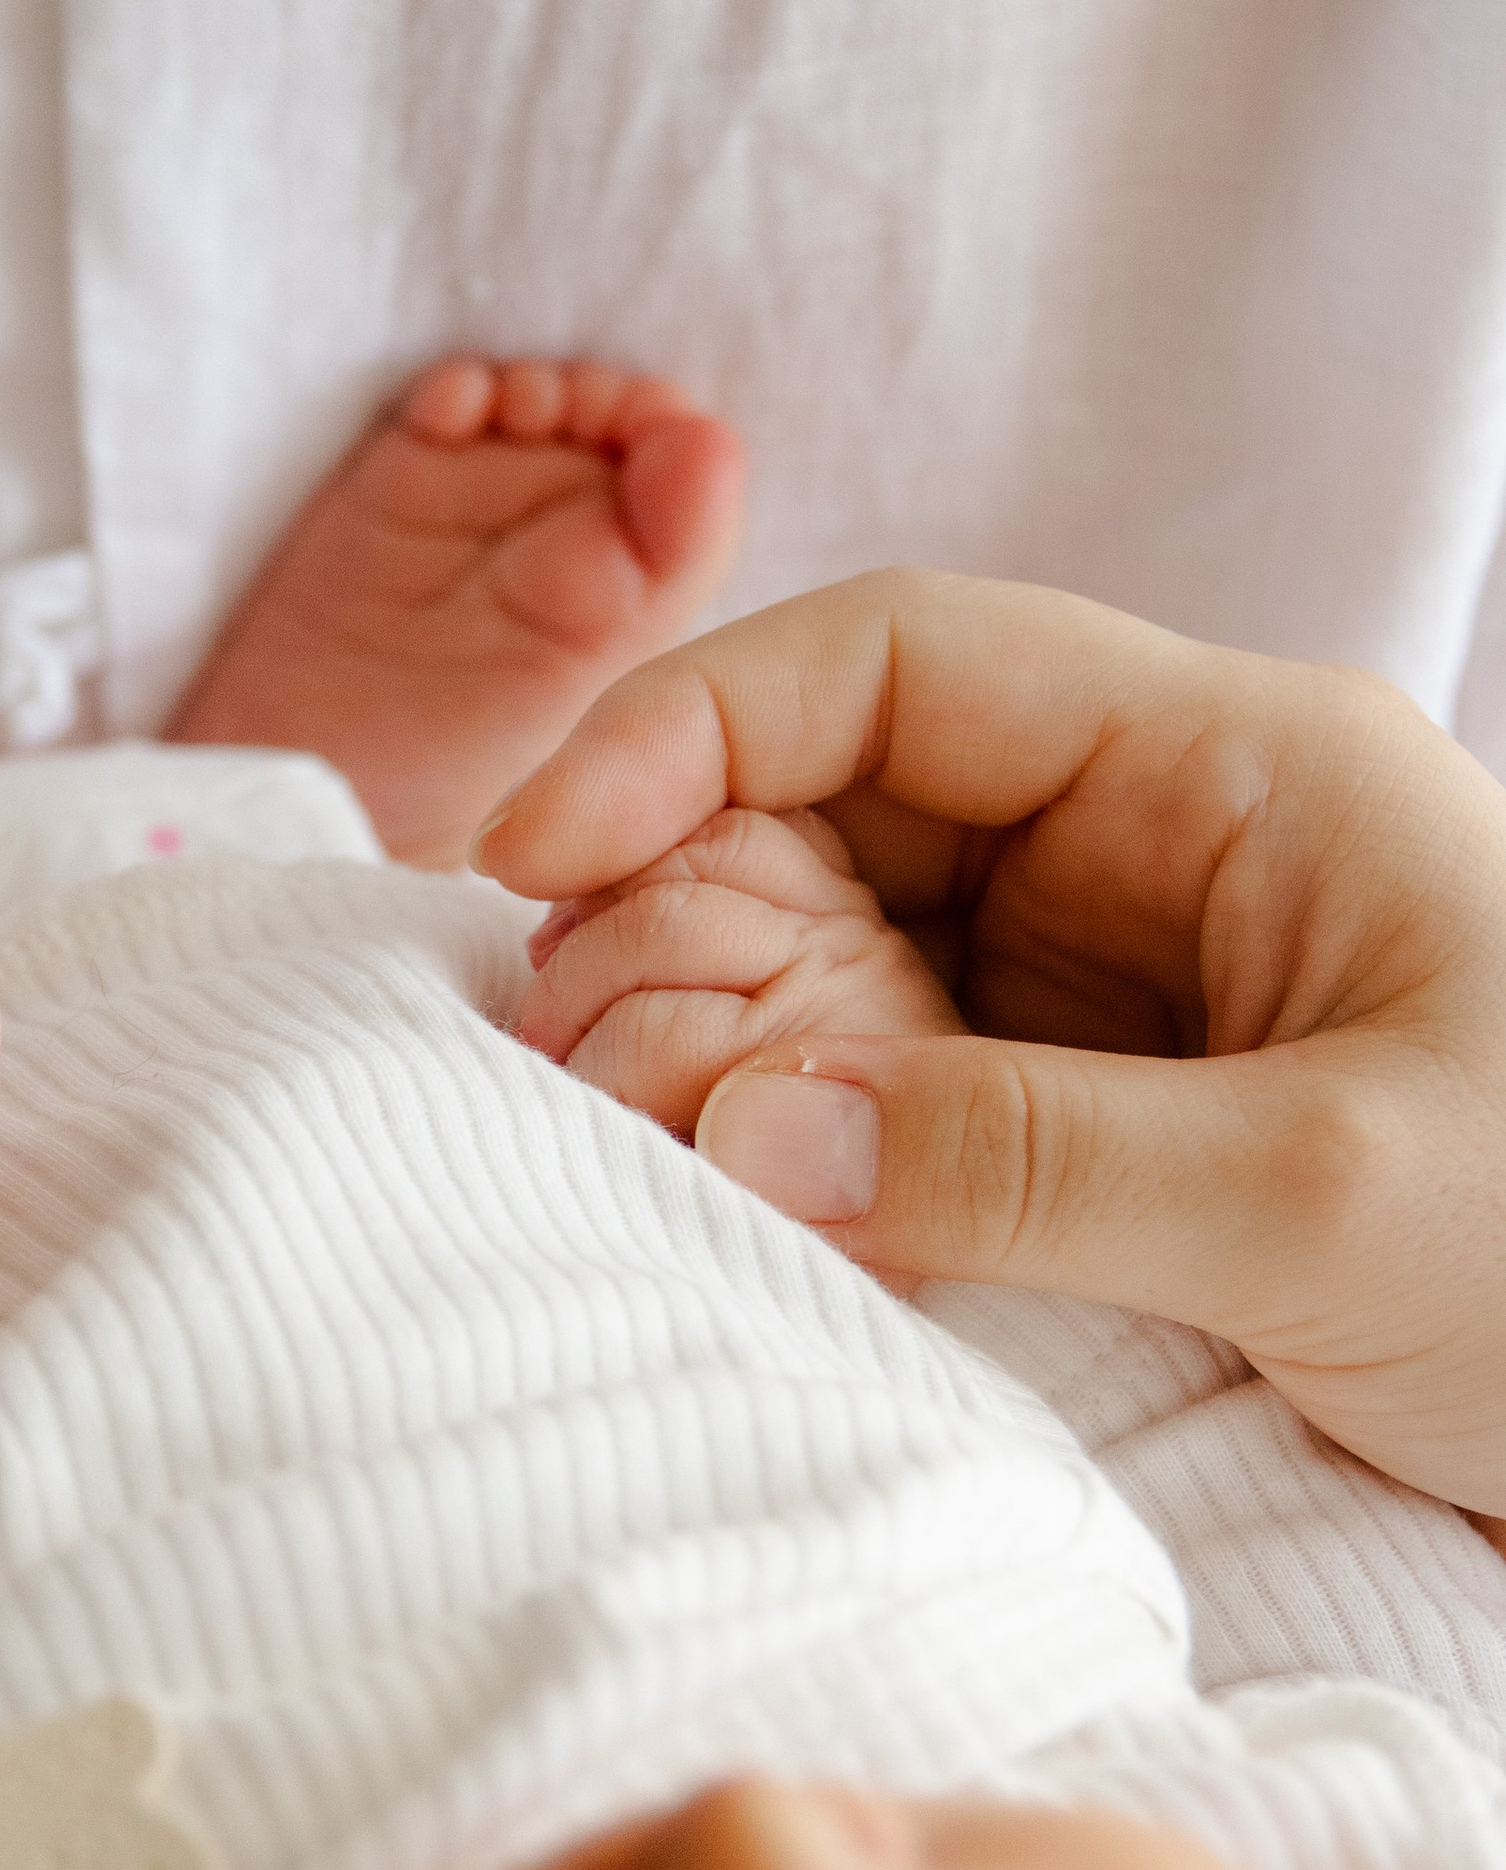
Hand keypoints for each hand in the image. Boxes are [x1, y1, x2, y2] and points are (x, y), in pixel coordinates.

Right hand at [477, 570, 1505, 1523]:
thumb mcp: (1331, 1199)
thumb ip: (1030, 1156)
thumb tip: (741, 1131)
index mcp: (1233, 772)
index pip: (908, 665)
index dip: (694, 726)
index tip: (538, 854)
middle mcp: (1151, 854)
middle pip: (837, 807)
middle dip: (682, 910)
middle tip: (576, 1065)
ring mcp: (1114, 992)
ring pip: (837, 953)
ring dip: (715, 1034)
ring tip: (631, 1146)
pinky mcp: (1097, 1123)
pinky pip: (887, 1090)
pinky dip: (790, 1138)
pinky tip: (725, 1203)